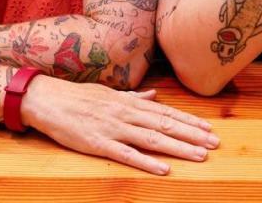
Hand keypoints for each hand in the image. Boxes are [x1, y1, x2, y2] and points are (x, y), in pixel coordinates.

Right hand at [22, 75, 219, 174]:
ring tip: (200, 155)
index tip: (208, 128)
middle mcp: (125, 113)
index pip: (165, 112)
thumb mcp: (108, 93)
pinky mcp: (98, 144)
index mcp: (128, 102)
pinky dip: (146, 162)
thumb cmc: (77, 97)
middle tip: (215, 143)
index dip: (189, 121)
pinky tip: (164, 169)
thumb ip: (132, 96)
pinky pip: (126, 154)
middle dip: (192, 135)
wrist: (46, 99)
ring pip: (152, 139)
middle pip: (165, 125)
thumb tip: (153, 95)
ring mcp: (113, 128)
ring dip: (178, 148)